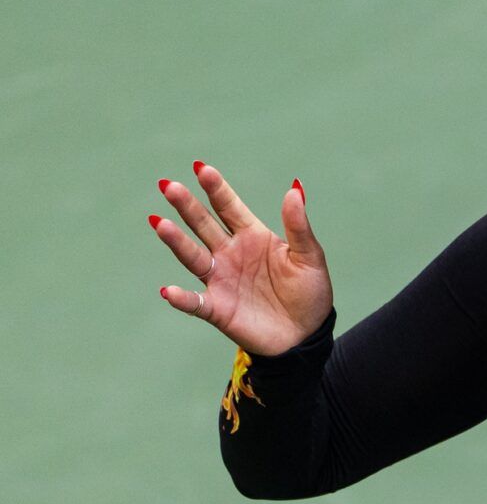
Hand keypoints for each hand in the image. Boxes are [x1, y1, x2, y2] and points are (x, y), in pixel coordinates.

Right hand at [149, 162, 332, 355]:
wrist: (307, 335)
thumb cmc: (309, 293)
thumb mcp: (310, 257)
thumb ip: (298, 226)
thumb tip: (295, 189)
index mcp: (252, 236)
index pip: (229, 207)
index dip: (216, 189)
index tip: (201, 168)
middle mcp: (230, 254)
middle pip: (204, 225)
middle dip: (187, 206)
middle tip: (169, 185)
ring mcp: (221, 280)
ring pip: (193, 256)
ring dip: (176, 241)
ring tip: (160, 223)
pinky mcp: (218, 309)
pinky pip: (195, 303)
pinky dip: (182, 298)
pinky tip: (169, 291)